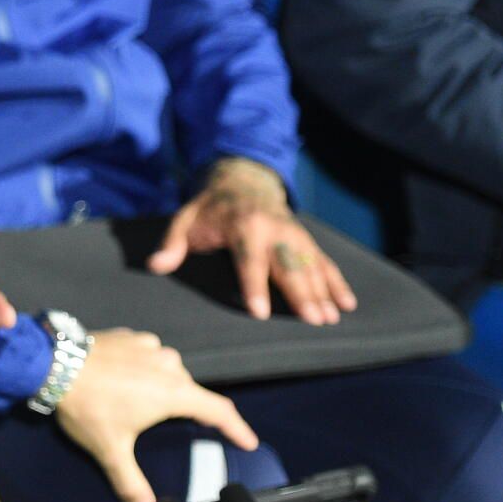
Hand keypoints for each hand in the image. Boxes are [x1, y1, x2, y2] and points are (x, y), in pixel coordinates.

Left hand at [52, 328, 259, 501]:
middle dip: (189, 410)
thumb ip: (130, 482)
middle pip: (191, 392)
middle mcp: (169, 365)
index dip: (237, 428)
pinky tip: (127, 378)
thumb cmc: (87, 406)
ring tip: (146, 404)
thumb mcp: (111, 450)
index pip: (219, 411)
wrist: (52, 364)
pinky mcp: (129, 337)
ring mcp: (149, 347)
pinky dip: (144, 367)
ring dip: (165, 386)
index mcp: (174, 393)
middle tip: (183, 427)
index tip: (248, 440)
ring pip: (169, 370)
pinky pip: (147, 354)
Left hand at [148, 158, 357, 324]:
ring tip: (330, 318)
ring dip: (322, 292)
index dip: (254, 286)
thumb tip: (155, 266)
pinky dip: (337, 282)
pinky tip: (347, 303)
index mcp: (243, 225)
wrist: (243, 181)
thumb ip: (172, 243)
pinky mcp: (305, 239)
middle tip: (311, 321)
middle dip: (300, 294)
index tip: (259, 312)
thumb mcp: (185, 218)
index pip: (249, 260)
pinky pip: (324, 261)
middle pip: (288, 265)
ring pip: (310, 265)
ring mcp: (293, 234)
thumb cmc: (210, 208)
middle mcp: (274, 229)